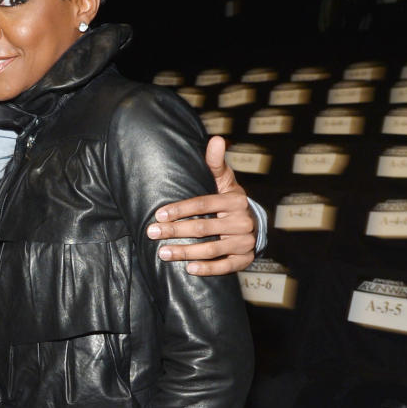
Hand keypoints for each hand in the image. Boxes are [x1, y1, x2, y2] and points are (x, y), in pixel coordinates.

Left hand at [146, 136, 256, 274]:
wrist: (253, 224)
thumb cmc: (230, 201)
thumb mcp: (225, 181)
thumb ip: (215, 163)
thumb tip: (216, 138)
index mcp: (235, 200)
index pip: (203, 203)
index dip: (180, 210)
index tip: (158, 214)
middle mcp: (241, 221)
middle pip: (204, 227)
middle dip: (175, 231)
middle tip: (152, 233)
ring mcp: (244, 242)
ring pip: (211, 248)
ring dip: (185, 252)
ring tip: (163, 253)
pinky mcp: (244, 259)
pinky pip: (225, 267)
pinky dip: (207, 269)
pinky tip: (188, 269)